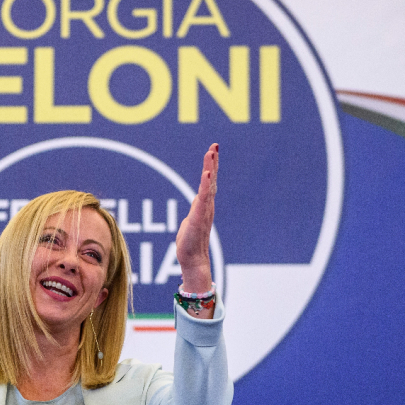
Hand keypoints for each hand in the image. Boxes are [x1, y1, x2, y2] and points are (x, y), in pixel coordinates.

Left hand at [175, 144, 218, 284]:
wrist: (192, 259)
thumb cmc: (190, 241)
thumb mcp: (191, 219)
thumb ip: (195, 208)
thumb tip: (197, 201)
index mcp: (204, 204)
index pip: (208, 181)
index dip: (210, 165)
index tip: (212, 150)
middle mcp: (207, 205)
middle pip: (211, 179)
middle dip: (213, 162)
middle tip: (214, 145)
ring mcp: (204, 210)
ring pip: (208, 186)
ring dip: (209, 169)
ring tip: (211, 154)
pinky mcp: (199, 217)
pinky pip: (203, 199)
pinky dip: (206, 186)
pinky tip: (207, 175)